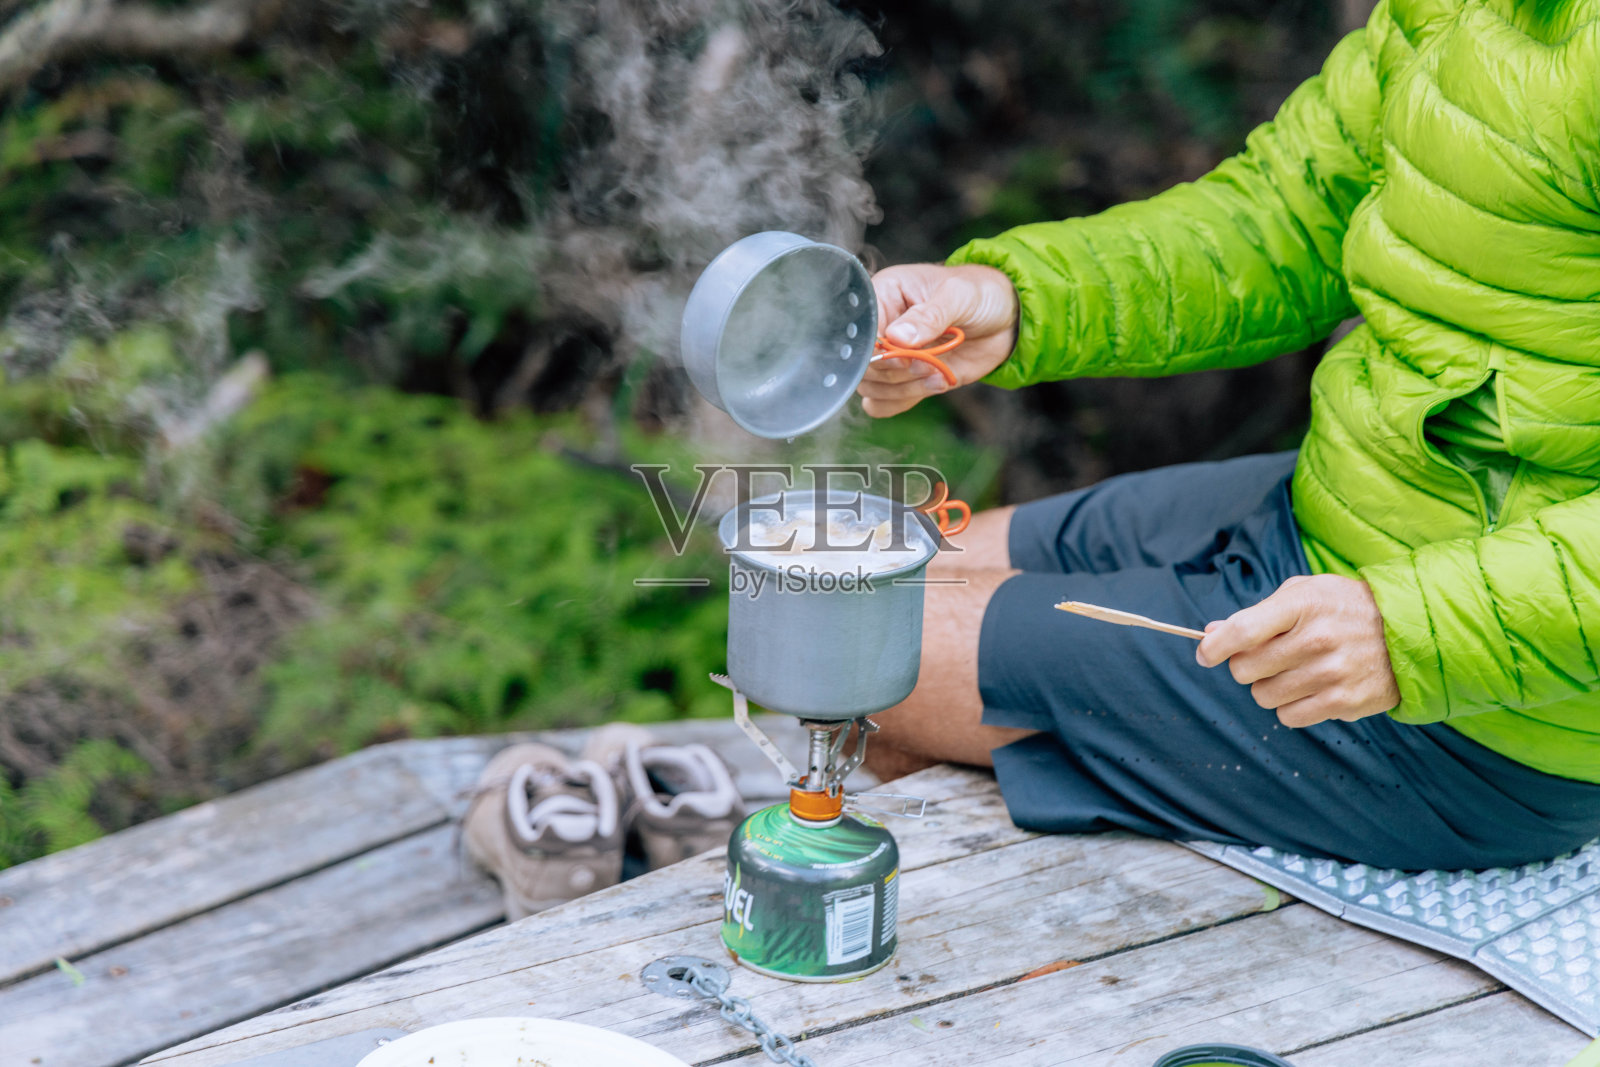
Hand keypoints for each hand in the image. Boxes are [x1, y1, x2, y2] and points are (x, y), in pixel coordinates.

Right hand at [859, 263, 1018, 416]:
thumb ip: (929, 316)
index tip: (905, 357)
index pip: (859, 331)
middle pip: (861, 365)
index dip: (876, 350)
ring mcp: (892, 356)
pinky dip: (903, 401)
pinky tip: (934, 384)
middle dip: (895, 372)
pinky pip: (884, 403)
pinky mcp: (905, 379)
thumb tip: (898, 338)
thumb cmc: (979, 293)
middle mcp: (880, 327)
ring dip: (904, 388)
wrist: (1005, 318)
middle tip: (927, 365)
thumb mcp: (958, 295)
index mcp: (883, 295)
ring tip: (936, 374)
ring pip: (871, 388)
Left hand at [1195, 574, 1400, 727]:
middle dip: (1245, 666)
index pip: (1242, 631)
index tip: (1205, 653)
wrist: (1410, 630)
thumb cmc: (1345, 608)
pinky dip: (1290, 707)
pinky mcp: (1345, 702)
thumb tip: (1212, 634)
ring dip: (1268, 688)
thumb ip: (1257, 613)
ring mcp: (1332, 672)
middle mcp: (1316, 639)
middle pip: (1245, 669)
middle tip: (1265, 659)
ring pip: (1263, 696)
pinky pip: (1289, 717)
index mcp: (1302, 604)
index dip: (1214, 647)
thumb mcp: (1304, 593)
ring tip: (1293, 672)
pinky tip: (1309, 689)